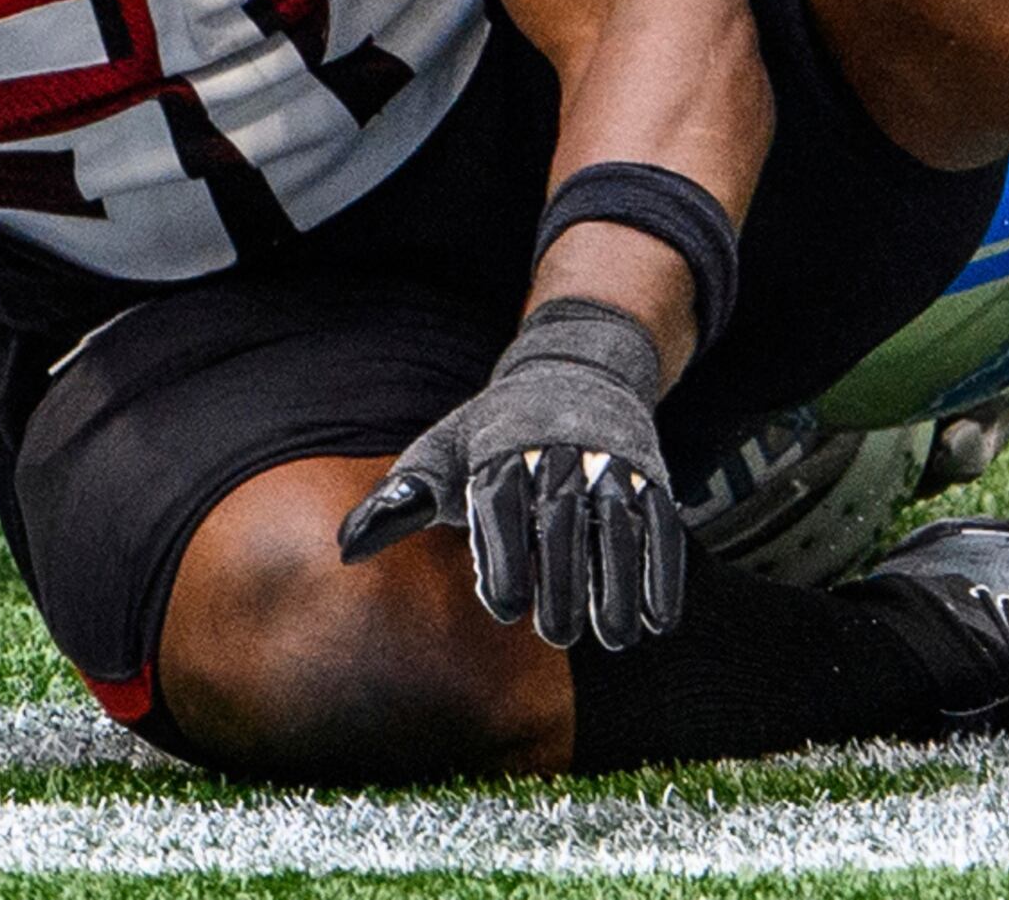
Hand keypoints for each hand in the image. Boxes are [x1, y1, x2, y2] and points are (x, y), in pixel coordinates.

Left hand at [336, 297, 684, 650]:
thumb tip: (346, 549)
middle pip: (563, 521)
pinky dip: (663, 573)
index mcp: (499, 451)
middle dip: (563, 581)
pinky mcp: (650, 476)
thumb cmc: (493, 432)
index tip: (504, 606)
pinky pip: (661, 526)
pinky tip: (657, 621)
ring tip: (611, 638)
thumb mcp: (442, 453)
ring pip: (619, 526)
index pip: (501, 506)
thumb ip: (399, 502)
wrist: (573, 370)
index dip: (503, 558)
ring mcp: (610, 463)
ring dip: (619, 585)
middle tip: (555, 633)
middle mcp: (557, 454)